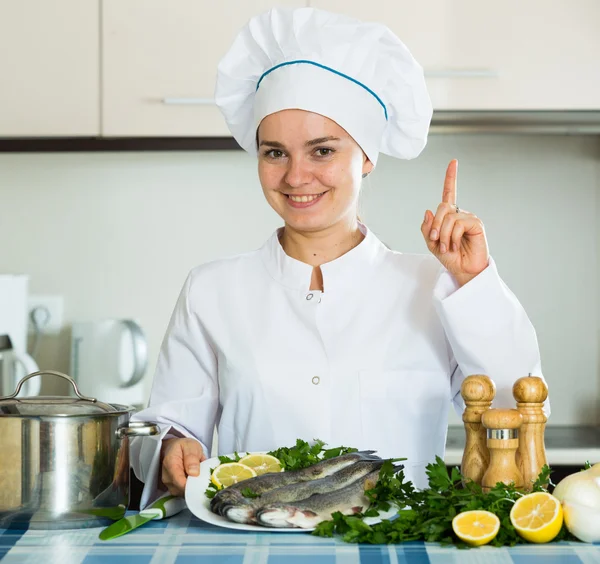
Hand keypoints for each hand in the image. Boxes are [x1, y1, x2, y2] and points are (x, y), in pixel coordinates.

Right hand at [160, 438, 205, 495]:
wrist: (174, 449)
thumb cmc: (183, 447)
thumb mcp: (190, 446)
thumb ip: (192, 458)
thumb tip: (194, 473)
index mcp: (170, 464)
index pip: (180, 482)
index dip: (192, 485)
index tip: (203, 482)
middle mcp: (166, 477)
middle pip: (182, 489)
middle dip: (194, 485)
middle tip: (203, 476)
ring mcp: (169, 485)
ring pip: (183, 493)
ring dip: (193, 487)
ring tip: (198, 475)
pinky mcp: (173, 489)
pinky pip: (183, 493)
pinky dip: (191, 488)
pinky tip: (195, 480)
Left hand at [421, 159, 489, 285]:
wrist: (462, 270)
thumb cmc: (449, 257)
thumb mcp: (432, 243)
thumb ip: (427, 228)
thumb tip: (428, 211)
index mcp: (449, 216)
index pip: (449, 193)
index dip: (451, 178)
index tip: (453, 162)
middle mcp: (460, 213)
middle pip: (442, 207)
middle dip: (435, 226)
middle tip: (437, 241)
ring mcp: (469, 218)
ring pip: (448, 217)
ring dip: (443, 235)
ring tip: (448, 247)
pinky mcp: (476, 224)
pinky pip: (458, 224)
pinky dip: (453, 237)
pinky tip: (456, 246)